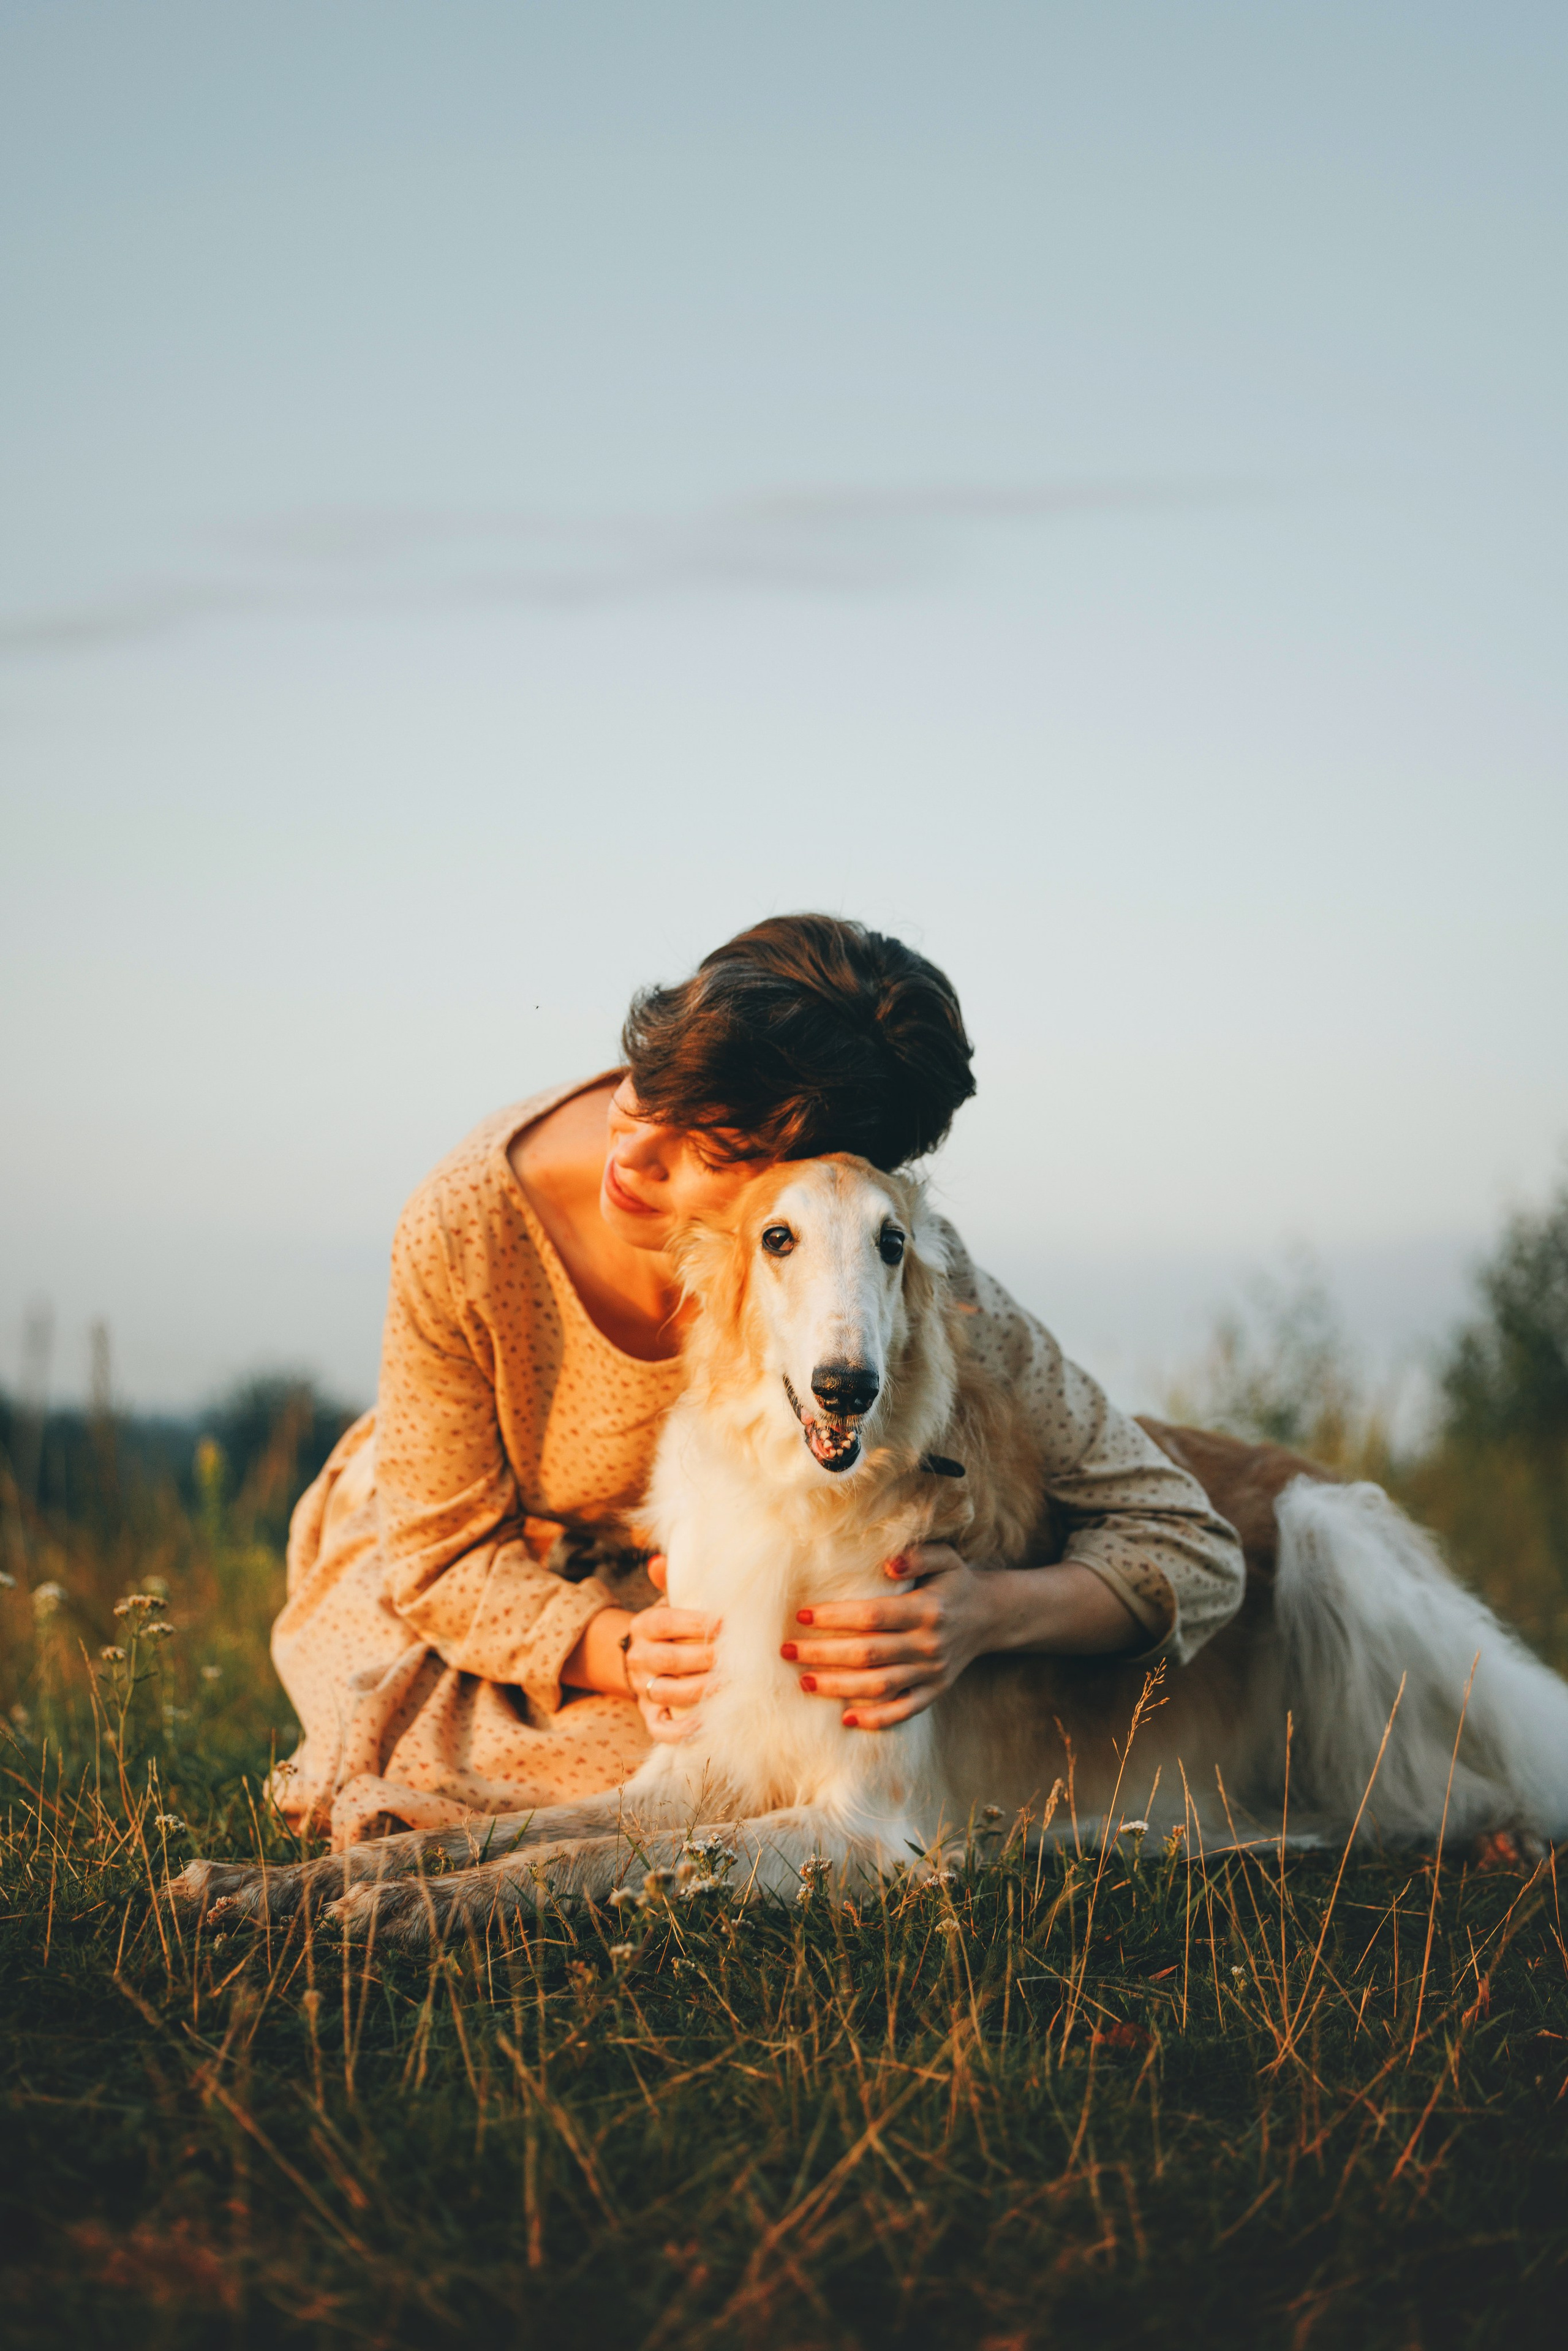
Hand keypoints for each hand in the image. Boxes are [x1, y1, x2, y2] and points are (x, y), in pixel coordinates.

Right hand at [625, 1554, 719, 1744]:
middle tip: (740, 1658)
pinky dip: (681, 1730)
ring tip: (731, 1687)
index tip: (727, 1622)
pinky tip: (706, 1722)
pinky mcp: (648, 1715)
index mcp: (644, 1625)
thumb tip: (660, 1560)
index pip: (666, 1622)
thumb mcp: (668, 1603)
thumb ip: (669, 1582)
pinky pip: (660, 1728)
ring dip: (701, 1691)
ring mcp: (642, 1688)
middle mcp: (639, 1657)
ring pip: (667, 1692)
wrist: (640, 1661)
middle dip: (706, 1658)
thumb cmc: (670, 1628)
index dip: (695, 1622)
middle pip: (670, 1659)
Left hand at [780, 1543, 998, 1730]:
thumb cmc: (954, 1582)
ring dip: (839, 1687)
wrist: (990, 1616)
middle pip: (868, 1654)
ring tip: (804, 1682)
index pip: (873, 1615)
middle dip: (823, 1654)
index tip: (802, 1615)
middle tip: (787, 1651)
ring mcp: (932, 1672)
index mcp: (927, 1609)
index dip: (836, 1616)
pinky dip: (876, 1719)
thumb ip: (918, 1555)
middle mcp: (929, 1644)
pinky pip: (903, 1710)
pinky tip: (845, 1717)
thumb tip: (888, 1564)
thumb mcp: (945, 1558)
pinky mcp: (934, 1691)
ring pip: (879, 1686)